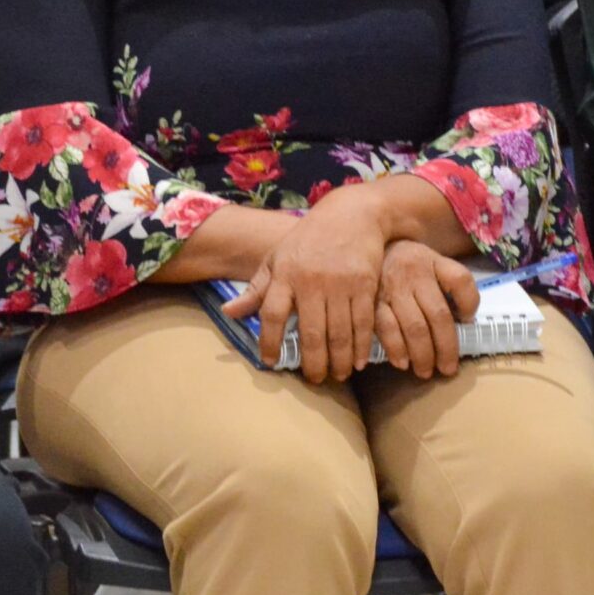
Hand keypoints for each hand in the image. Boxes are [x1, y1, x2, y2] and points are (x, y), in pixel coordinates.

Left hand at [223, 188, 388, 382]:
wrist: (351, 214)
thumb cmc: (308, 239)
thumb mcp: (278, 257)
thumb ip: (256, 288)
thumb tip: (228, 313)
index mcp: (285, 274)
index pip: (272, 315)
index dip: (269, 341)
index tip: (270, 361)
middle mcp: (311, 281)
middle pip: (310, 333)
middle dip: (313, 363)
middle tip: (315, 380)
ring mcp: (340, 283)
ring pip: (339, 334)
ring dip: (339, 361)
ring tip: (337, 376)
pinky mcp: (365, 284)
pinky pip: (363, 324)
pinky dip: (361, 347)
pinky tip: (358, 362)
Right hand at [371, 242, 479, 379]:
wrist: (368, 252)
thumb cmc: (407, 264)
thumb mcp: (432, 262)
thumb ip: (450, 284)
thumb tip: (464, 321)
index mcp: (433, 262)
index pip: (460, 280)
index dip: (469, 304)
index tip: (467, 321)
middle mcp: (414, 273)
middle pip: (438, 315)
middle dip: (446, 347)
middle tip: (447, 369)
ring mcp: (392, 288)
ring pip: (414, 327)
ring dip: (422, 354)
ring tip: (425, 371)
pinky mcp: (372, 302)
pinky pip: (386, 329)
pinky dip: (396, 349)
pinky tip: (402, 363)